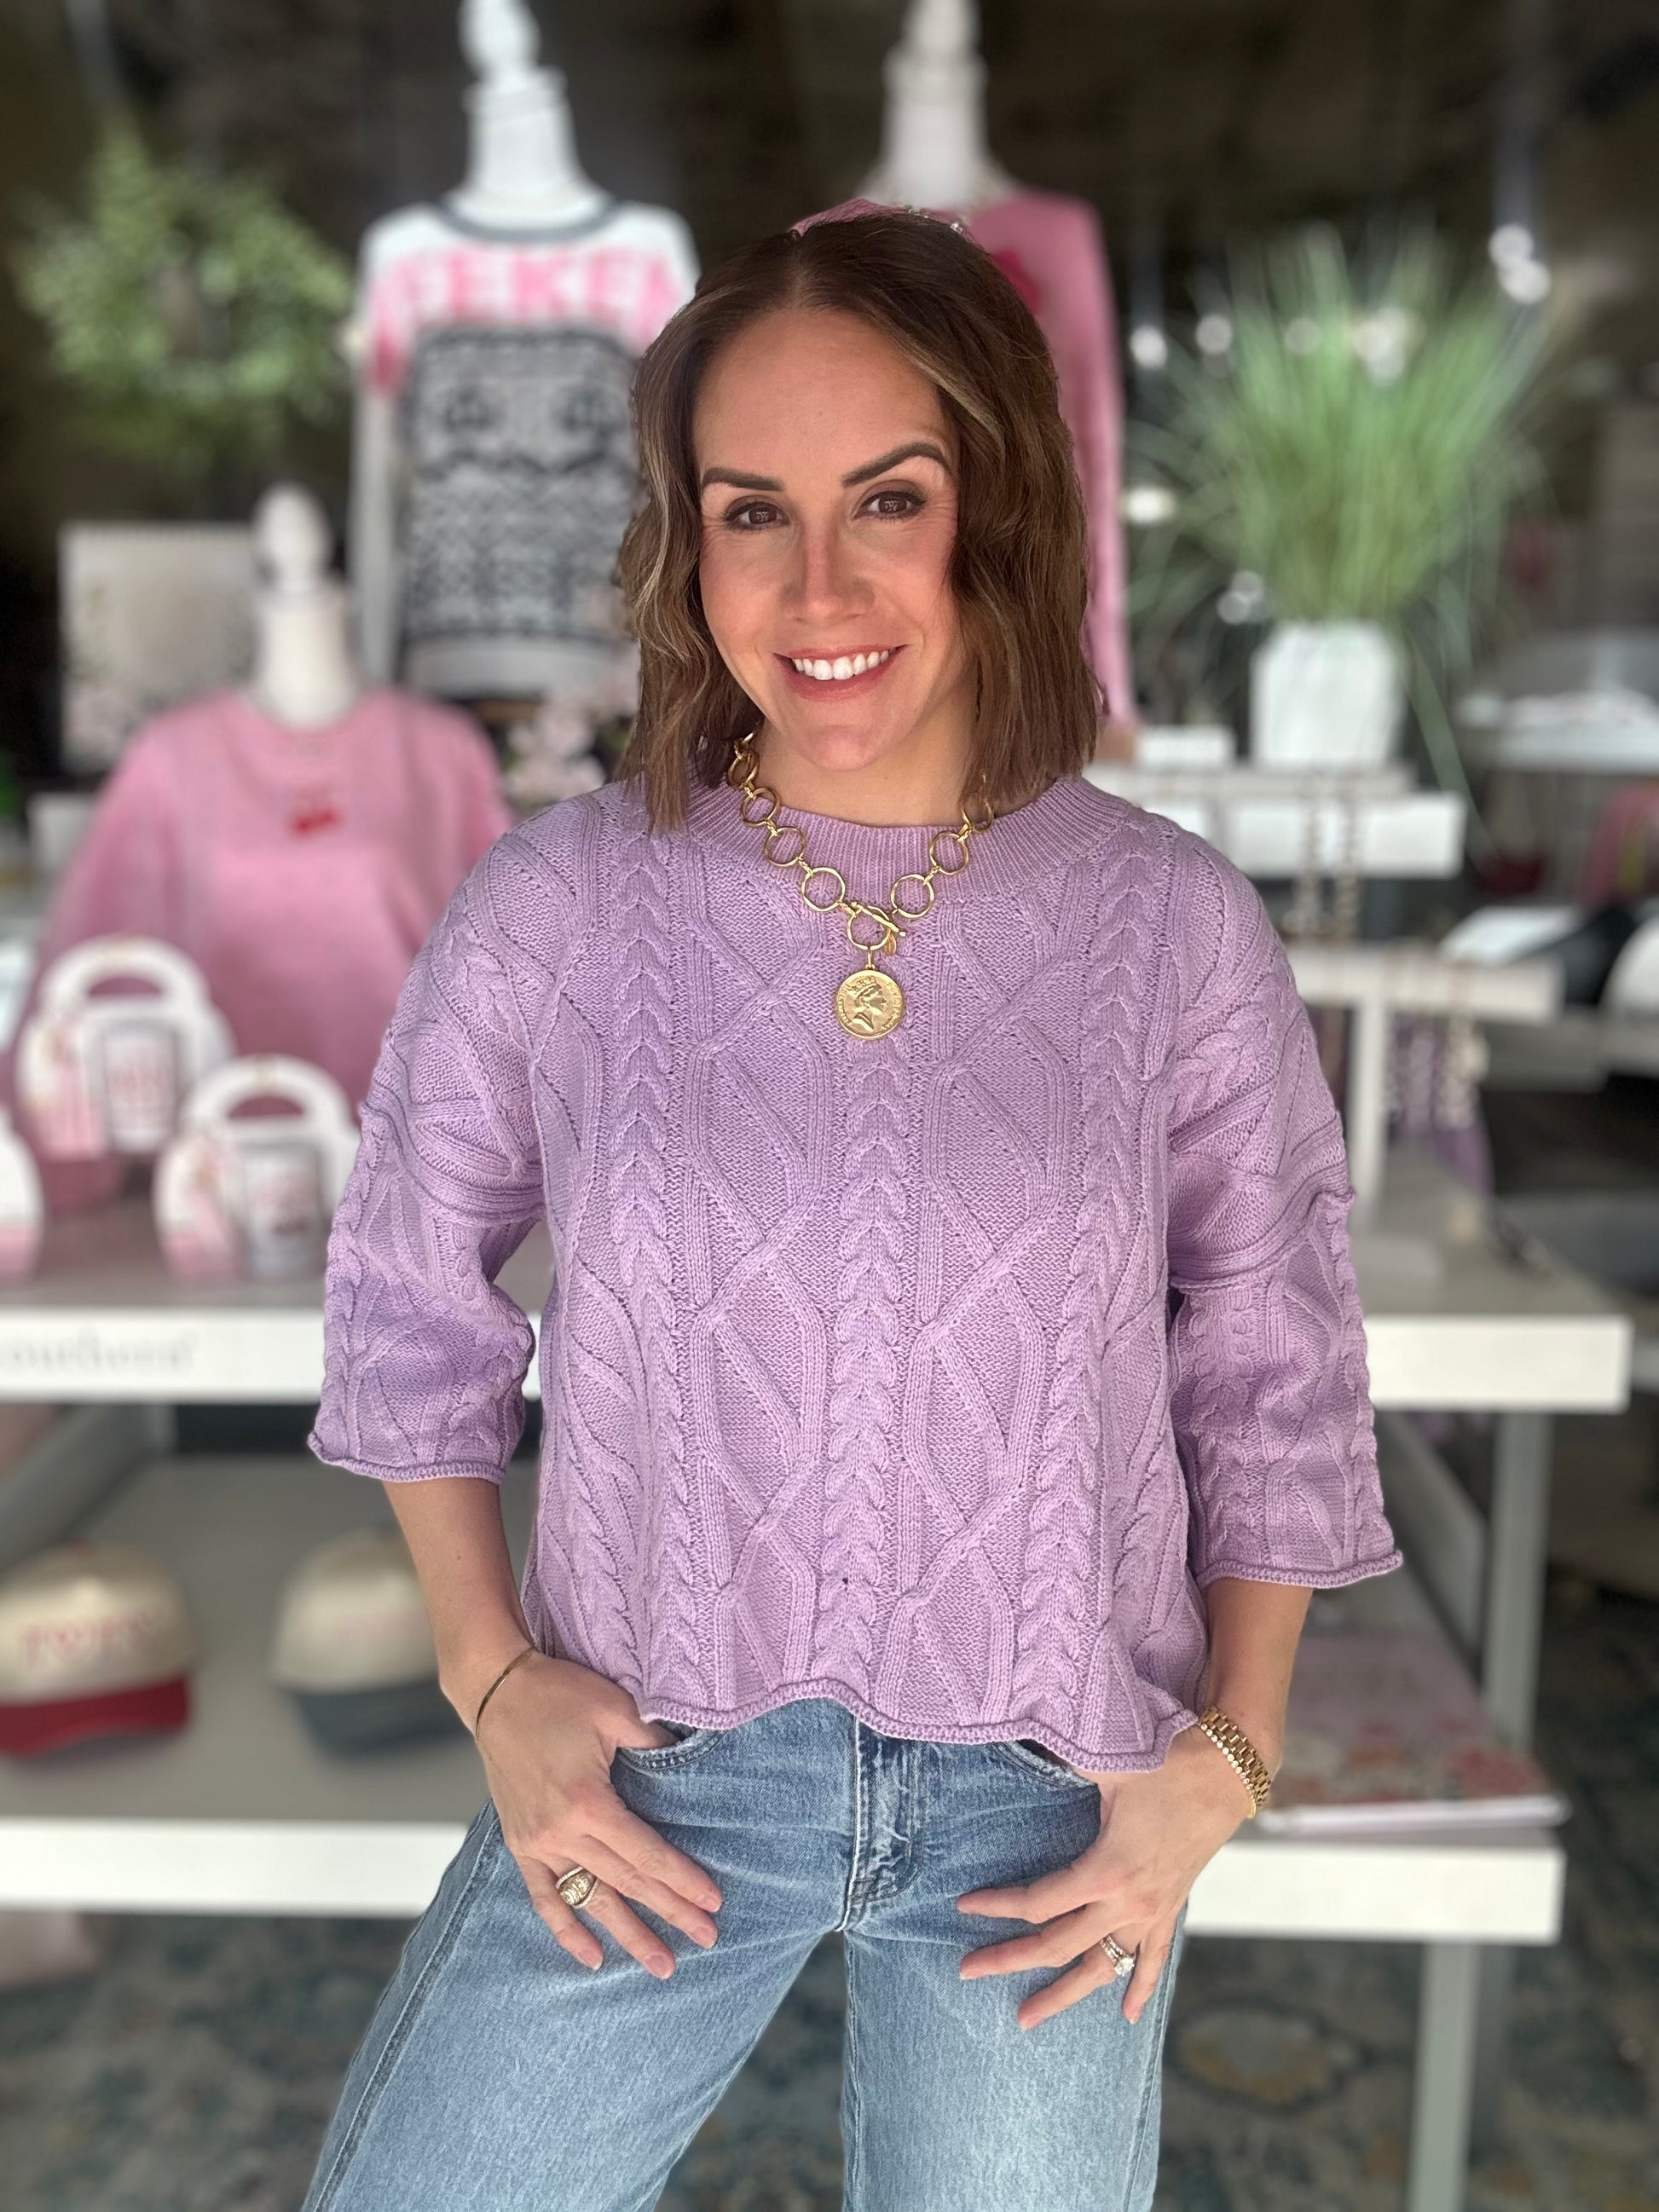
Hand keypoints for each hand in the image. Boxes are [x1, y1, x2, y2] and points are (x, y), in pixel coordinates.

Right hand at [473, 1652, 722, 1978]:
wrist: (497, 1692)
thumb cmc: (558, 1695)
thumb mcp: (616, 1710)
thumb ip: (654, 1745)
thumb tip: (690, 1763)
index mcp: (588, 1802)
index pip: (646, 1854)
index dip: (681, 1880)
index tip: (712, 1903)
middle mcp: (561, 1832)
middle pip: (626, 1883)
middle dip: (669, 1913)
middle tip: (706, 1940)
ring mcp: (537, 1844)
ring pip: (590, 1900)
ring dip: (627, 1935)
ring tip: (661, 1966)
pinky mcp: (520, 1844)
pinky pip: (544, 1897)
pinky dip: (566, 1930)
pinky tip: (591, 1958)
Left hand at [955, 1725, 1253, 2029]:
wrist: (1226, 1771)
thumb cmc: (1163, 1762)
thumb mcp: (1106, 1764)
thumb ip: (1058, 1762)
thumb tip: (1018, 1741)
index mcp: (1106, 1871)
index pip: (1040, 1902)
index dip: (998, 1906)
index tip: (964, 1907)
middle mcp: (1127, 1903)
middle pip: (1058, 1946)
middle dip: (1009, 1960)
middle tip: (967, 1971)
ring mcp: (1151, 1912)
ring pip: (1101, 1969)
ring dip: (1063, 1996)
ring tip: (1027, 2018)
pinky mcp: (1170, 1909)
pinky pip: (1152, 1961)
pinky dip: (1139, 1989)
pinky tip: (1127, 2016)